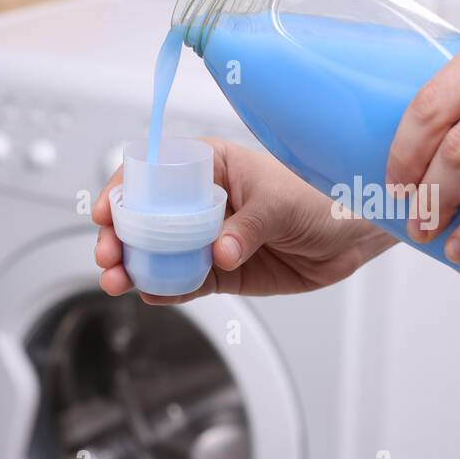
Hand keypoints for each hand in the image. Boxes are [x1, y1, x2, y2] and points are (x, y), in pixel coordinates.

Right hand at [93, 138, 397, 303]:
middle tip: (109, 256)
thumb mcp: (281, 203)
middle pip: (147, 217)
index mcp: (211, 165)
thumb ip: (247, 227)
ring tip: (119, 281)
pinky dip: (166, 289)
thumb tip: (220, 252)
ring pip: (159, 253)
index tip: (108, 211)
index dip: (125, 190)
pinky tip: (151, 293)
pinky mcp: (222, 271)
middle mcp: (203, 201)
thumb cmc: (320, 198)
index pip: (155, 172)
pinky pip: (185, 281)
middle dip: (120, 237)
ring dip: (135, 267)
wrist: (351, 234)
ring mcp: (209, 237)